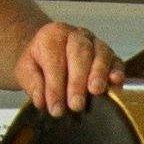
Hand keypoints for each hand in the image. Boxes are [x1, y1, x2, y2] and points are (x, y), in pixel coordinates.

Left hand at [12, 16, 128, 113]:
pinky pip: (117, 61)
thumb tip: (43, 100)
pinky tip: (115, 83)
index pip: (55, 59)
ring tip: (96, 91)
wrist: (50, 52)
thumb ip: (32, 83)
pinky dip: (117, 71)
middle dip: (78, 81)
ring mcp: (96, 44)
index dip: (55, 86)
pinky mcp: (111, 55)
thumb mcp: (26, 70)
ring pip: (101, 53)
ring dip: (99, 73)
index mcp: (53, 35)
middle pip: (80, 53)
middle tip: (75, 104)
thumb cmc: (39, 63)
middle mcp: (77, 35)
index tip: (55, 108)